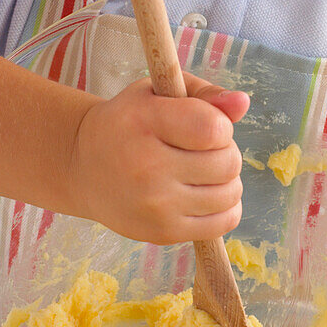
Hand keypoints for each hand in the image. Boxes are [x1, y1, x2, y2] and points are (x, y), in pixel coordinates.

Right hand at [70, 72, 249, 243]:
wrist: (83, 167)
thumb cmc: (128, 122)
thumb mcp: (157, 93)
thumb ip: (204, 95)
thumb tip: (243, 102)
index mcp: (144, 122)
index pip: (214, 128)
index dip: (221, 125)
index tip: (205, 125)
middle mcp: (147, 166)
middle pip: (228, 162)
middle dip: (225, 151)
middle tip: (202, 150)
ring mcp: (156, 205)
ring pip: (230, 192)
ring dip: (227, 180)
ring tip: (203, 171)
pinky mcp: (162, 232)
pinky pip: (222, 222)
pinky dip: (226, 207)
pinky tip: (205, 194)